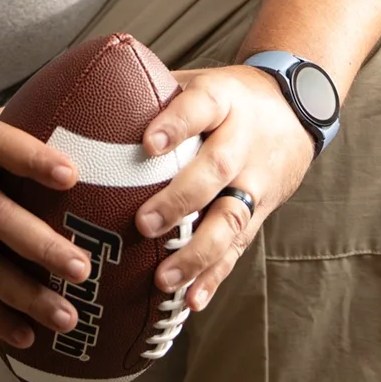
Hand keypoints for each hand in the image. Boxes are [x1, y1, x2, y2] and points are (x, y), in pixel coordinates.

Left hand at [132, 65, 315, 311]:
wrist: (296, 110)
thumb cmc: (227, 97)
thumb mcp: (198, 81)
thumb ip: (150, 90)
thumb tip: (84, 98)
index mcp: (223, 100)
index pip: (201, 107)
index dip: (177, 125)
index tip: (149, 144)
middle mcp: (243, 141)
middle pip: (218, 169)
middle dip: (181, 199)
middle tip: (143, 223)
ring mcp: (256, 181)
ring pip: (231, 218)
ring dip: (197, 252)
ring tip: (164, 279)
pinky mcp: (259, 213)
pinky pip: (238, 248)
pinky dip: (215, 276)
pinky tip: (191, 300)